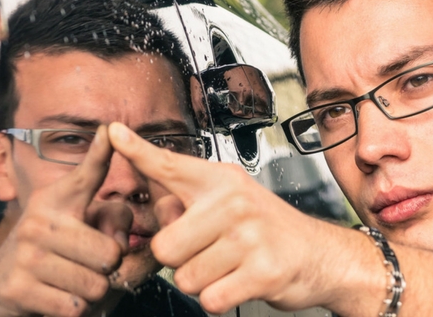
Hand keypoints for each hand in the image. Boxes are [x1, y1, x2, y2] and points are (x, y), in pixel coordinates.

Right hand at [0, 125, 133, 316]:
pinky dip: (74, 309)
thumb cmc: (51, 249)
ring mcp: (27, 255)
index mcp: (56, 200)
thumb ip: (112, 222)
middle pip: (110, 254)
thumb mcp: (77, 224)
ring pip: (95, 285)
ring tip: (71, 280)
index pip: (86, 175)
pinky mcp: (19, 287)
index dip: (101, 153)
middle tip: (88, 264)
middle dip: (108, 267)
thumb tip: (120, 241)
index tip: (110, 130)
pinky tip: (57, 296)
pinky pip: (74, 307)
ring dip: (91, 291)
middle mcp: (39, 221)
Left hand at [107, 122, 354, 313]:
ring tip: (229, 266)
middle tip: (209, 253)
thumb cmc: (266, 229)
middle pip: (165, 247)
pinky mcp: (263, 270)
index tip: (113, 132)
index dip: (137, 151)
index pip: (168, 164)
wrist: (319, 254)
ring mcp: (250, 235)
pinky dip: (220, 300)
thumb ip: (189, 202)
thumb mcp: (229, 201)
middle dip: (180, 261)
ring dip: (202, 283)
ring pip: (186, 278)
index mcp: (219, 181)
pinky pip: (211, 299)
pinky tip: (239, 283)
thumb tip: (152, 202)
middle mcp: (233, 201)